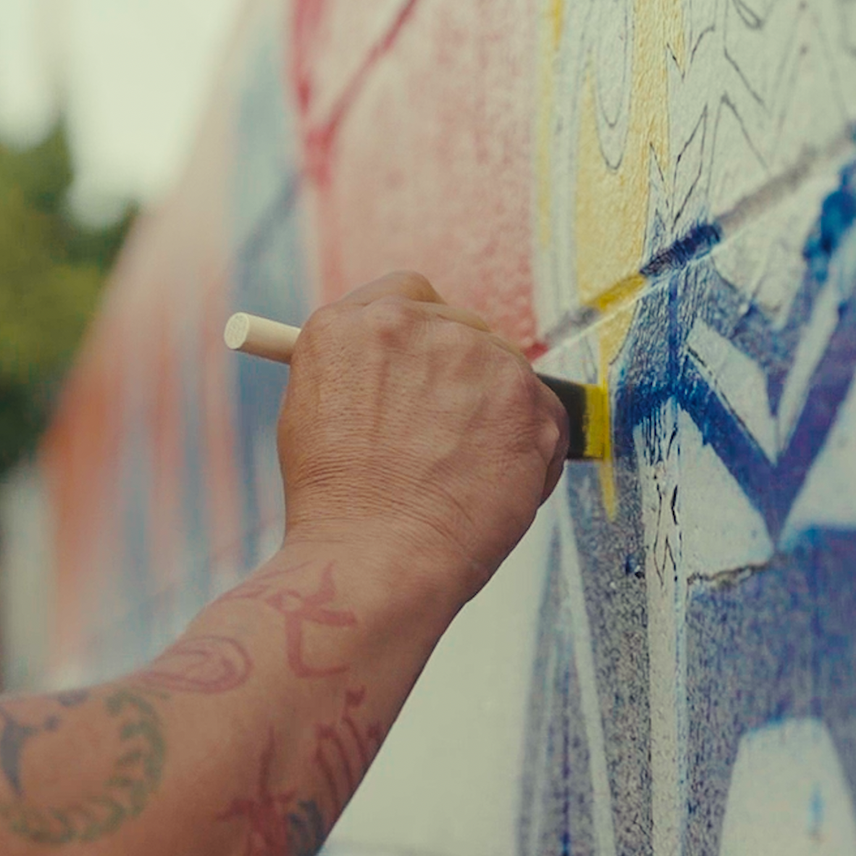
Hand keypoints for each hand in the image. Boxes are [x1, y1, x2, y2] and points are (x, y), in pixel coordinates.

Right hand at [276, 272, 567, 598]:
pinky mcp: (526, 395)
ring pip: (505, 370)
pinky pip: (544, 410)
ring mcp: (474, 356)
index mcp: (349, 325)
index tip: (426, 368)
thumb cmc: (336, 507)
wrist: (375, 559)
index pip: (408, 296)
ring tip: (460, 475)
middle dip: (461, 376)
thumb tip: (396, 364)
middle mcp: (412, 324)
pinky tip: (492, 487)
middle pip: (464, 326)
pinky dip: (530, 446)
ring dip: (495, 412)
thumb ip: (357, 369)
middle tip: (446, 438)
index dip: (423, 336)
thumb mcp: (311, 412)